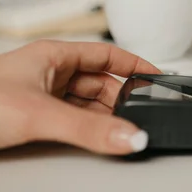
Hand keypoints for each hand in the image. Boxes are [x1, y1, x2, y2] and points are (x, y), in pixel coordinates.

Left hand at [0, 40, 160, 153]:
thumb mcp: (40, 114)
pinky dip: (87, 128)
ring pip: (86, 103)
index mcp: (54, 55)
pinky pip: (72, 119)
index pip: (107, 54)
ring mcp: (41, 95)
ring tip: (122, 130)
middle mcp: (49, 72)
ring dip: (104, 116)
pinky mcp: (33, 117)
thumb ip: (89, 129)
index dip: (135, 64)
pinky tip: (96, 138)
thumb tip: (130, 136)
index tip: (159, 77)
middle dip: (121, 98)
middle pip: (100, 82)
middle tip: (141, 115)